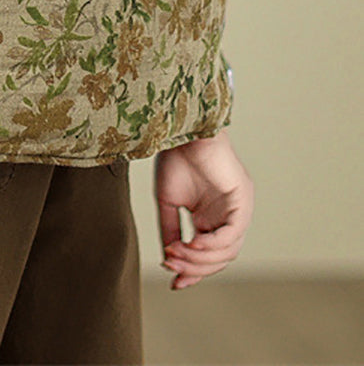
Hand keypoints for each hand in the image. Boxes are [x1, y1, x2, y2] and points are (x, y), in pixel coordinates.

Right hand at [154, 128, 253, 290]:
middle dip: (195, 267)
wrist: (181, 129)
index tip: (174, 283)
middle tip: (171, 264)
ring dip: (200, 257)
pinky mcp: (243, 199)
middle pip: (220, 258)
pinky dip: (211, 244)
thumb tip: (170, 262)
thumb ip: (172, 232)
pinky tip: (191, 242)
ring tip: (176, 251)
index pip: (210, 254)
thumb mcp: (169, 203)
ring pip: (227, 251)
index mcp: (214, 216)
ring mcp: (239, 208)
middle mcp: (230, 215)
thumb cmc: (176, 157)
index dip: (194, 272)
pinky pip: (232, 234)